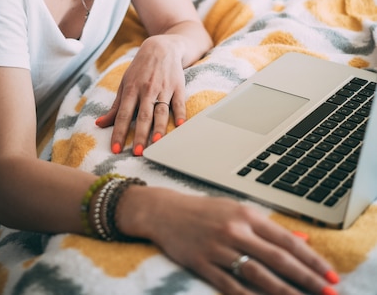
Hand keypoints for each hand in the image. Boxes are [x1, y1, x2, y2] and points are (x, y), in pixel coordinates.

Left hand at [95, 35, 186, 153]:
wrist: (162, 47)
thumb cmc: (140, 69)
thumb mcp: (125, 83)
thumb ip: (116, 106)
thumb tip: (99, 124)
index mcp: (132, 89)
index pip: (124, 114)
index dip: (120, 132)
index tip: (116, 148)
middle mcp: (147, 90)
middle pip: (144, 116)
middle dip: (140, 135)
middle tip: (138, 153)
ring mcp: (164, 88)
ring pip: (161, 111)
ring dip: (159, 128)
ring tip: (156, 143)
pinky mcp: (178, 87)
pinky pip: (179, 103)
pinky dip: (180, 114)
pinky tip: (180, 126)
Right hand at [124, 188, 338, 294]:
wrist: (166, 212)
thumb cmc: (204, 211)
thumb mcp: (237, 211)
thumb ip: (268, 228)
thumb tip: (300, 240)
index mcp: (247, 215)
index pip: (286, 240)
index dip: (311, 259)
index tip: (329, 274)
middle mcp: (236, 231)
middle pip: (278, 259)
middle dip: (307, 278)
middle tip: (329, 292)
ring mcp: (219, 249)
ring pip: (259, 275)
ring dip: (285, 293)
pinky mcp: (203, 264)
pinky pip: (231, 286)